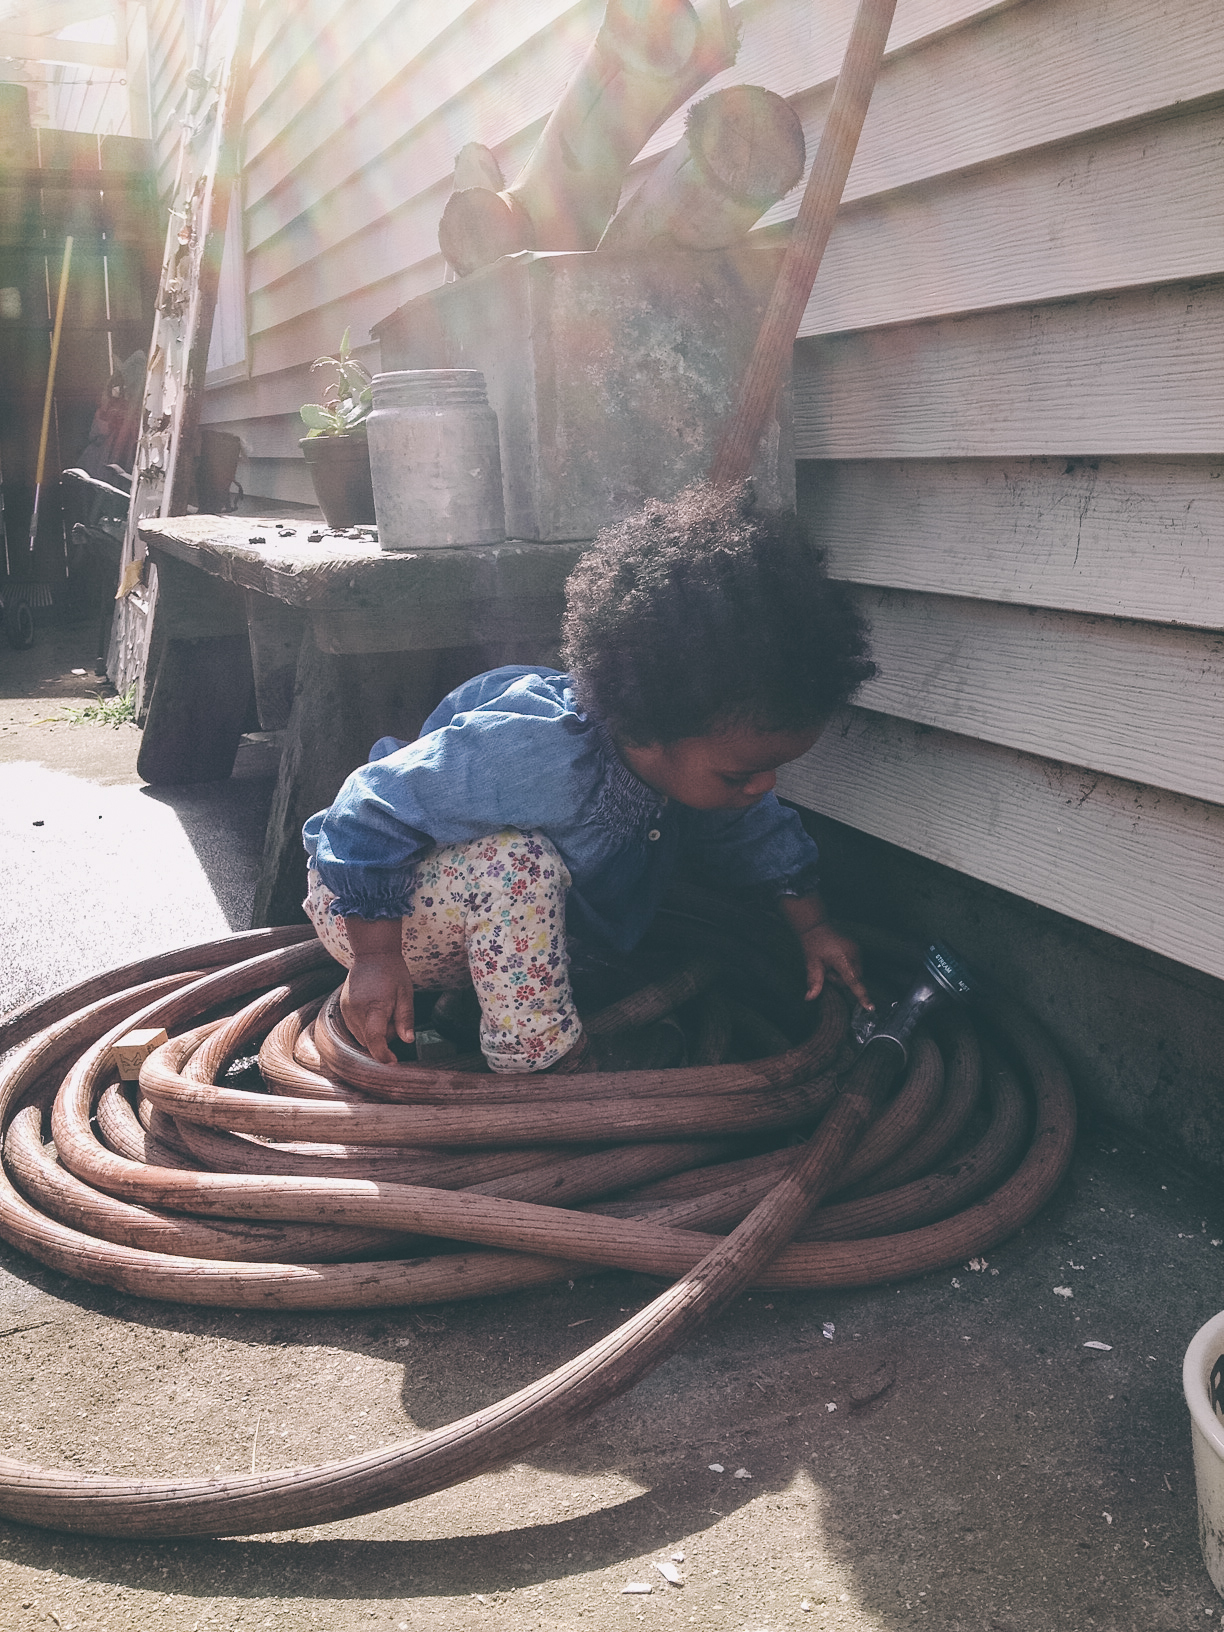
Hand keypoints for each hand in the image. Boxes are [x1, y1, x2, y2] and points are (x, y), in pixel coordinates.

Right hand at [341, 917, 413, 1062]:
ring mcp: (347, 1010)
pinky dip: (366, 1027)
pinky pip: (355, 1028)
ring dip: (374, 1033)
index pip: (375, 1039)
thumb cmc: (393, 972)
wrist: (372, 954)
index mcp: (374, 1006)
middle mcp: (356, 1010)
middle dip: (383, 1039)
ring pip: (360, 1037)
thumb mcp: (406, 994)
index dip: (383, 1054)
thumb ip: (406, 1019)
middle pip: (368, 1041)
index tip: (392, 1061)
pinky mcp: (343, 1008)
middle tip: (395, 1019)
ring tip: (385, 1012)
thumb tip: (408, 1041)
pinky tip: (375, 1011)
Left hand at [777, 894, 871, 1008]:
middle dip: (840, 980)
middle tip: (827, 971)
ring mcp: (857, 950)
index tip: (870, 1007)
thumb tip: (809, 998)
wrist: (816, 926)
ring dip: (844, 974)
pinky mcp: (858, 949)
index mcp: (842, 958)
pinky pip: (855, 966)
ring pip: (855, 973)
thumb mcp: (812, 963)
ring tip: (831, 964)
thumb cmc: (813, 945)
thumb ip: (814, 982)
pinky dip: (847, 968)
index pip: (853, 981)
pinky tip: (837, 960)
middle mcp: (854, 953)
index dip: (861, 995)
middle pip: (853, 979)